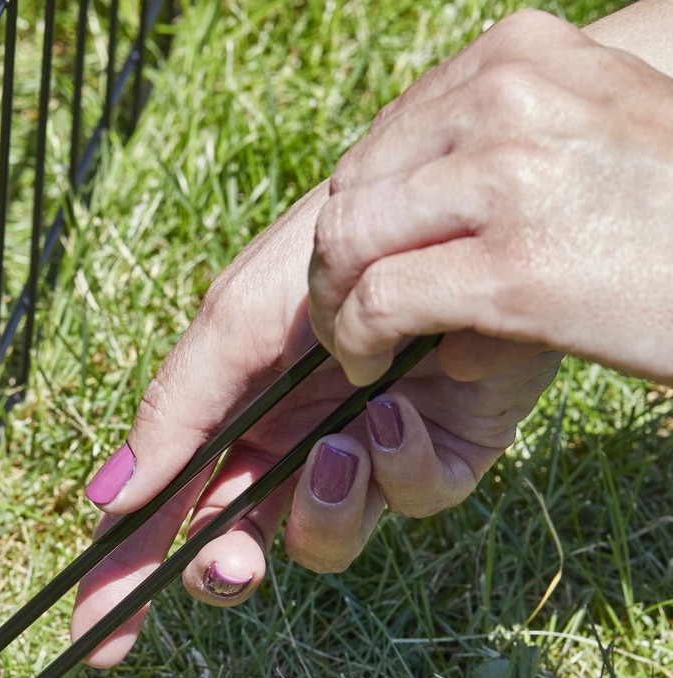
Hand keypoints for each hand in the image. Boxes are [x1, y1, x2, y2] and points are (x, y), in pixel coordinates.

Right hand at [70, 185, 560, 666]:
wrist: (440, 217)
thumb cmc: (324, 257)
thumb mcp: (232, 327)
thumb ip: (173, 414)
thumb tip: (108, 499)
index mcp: (224, 422)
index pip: (159, 513)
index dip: (122, 575)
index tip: (92, 637)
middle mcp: (285, 450)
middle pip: (232, 546)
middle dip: (226, 568)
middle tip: (231, 565)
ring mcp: (359, 462)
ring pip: (320, 543)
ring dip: (321, 509)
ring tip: (338, 450)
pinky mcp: (435, 459)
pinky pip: (406, 503)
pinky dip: (397, 467)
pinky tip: (400, 410)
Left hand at [310, 9, 672, 387]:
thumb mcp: (594, 131)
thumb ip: (506, 136)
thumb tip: (409, 183)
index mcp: (523, 57)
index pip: (384, 137)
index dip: (361, 212)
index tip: (370, 264)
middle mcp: (510, 98)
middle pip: (352, 186)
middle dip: (337, 261)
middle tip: (350, 315)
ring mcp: (511, 178)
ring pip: (346, 242)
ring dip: (337, 305)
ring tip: (360, 345)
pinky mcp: (513, 267)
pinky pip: (376, 304)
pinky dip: (357, 344)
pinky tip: (374, 367)